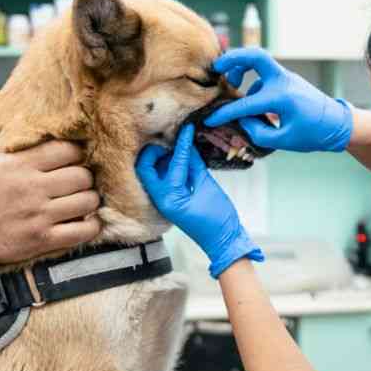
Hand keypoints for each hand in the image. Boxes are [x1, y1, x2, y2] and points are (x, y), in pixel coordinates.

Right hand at [0, 138, 100, 275]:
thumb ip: (16, 135)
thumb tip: (38, 111)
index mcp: (19, 163)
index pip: (67, 150)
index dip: (76, 154)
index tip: (72, 161)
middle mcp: (30, 187)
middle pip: (82, 176)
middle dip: (85, 178)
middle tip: (78, 183)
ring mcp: (38, 215)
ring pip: (88, 201)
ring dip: (90, 201)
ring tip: (82, 201)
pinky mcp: (43, 239)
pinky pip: (85, 231)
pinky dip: (92, 227)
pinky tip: (86, 222)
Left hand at [136, 124, 263, 277]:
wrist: (223, 241)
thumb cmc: (218, 219)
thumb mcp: (207, 187)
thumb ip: (195, 165)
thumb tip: (187, 145)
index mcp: (169, 198)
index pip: (172, 164)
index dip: (180, 145)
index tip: (186, 129)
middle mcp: (161, 199)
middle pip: (146, 167)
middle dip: (155, 151)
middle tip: (171, 137)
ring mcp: (163, 201)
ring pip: (151, 172)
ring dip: (161, 157)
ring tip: (176, 143)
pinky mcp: (170, 201)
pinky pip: (163, 179)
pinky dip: (169, 167)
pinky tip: (182, 156)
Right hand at [208, 48, 353, 152]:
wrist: (338, 124)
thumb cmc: (313, 133)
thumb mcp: (284, 140)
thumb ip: (258, 133)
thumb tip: (243, 121)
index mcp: (281, 98)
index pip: (245, 104)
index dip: (225, 113)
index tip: (210, 119)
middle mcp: (283, 82)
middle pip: (254, 55)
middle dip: (232, 58)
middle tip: (216, 68)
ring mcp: (286, 77)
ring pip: (258, 63)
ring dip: (241, 70)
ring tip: (232, 85)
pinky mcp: (286, 79)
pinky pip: (264, 76)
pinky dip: (253, 85)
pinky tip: (252, 102)